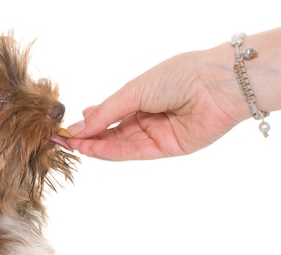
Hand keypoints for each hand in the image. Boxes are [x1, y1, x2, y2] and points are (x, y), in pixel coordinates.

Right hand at [67, 49, 243, 160]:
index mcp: (141, 96)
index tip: (65, 129)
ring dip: (96, 146)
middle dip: (88, 137)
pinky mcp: (166, 148)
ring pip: (120, 144)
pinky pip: (134, 152)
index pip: (109, 114)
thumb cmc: (179, 75)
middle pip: (112, 132)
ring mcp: (156, 133)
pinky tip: (93, 149)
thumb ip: (105, 113)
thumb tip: (77, 127)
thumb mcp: (133, 91)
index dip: (88, 123)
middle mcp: (148, 116)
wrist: (216, 84)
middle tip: (64, 141)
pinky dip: (112, 152)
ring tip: (73, 146)